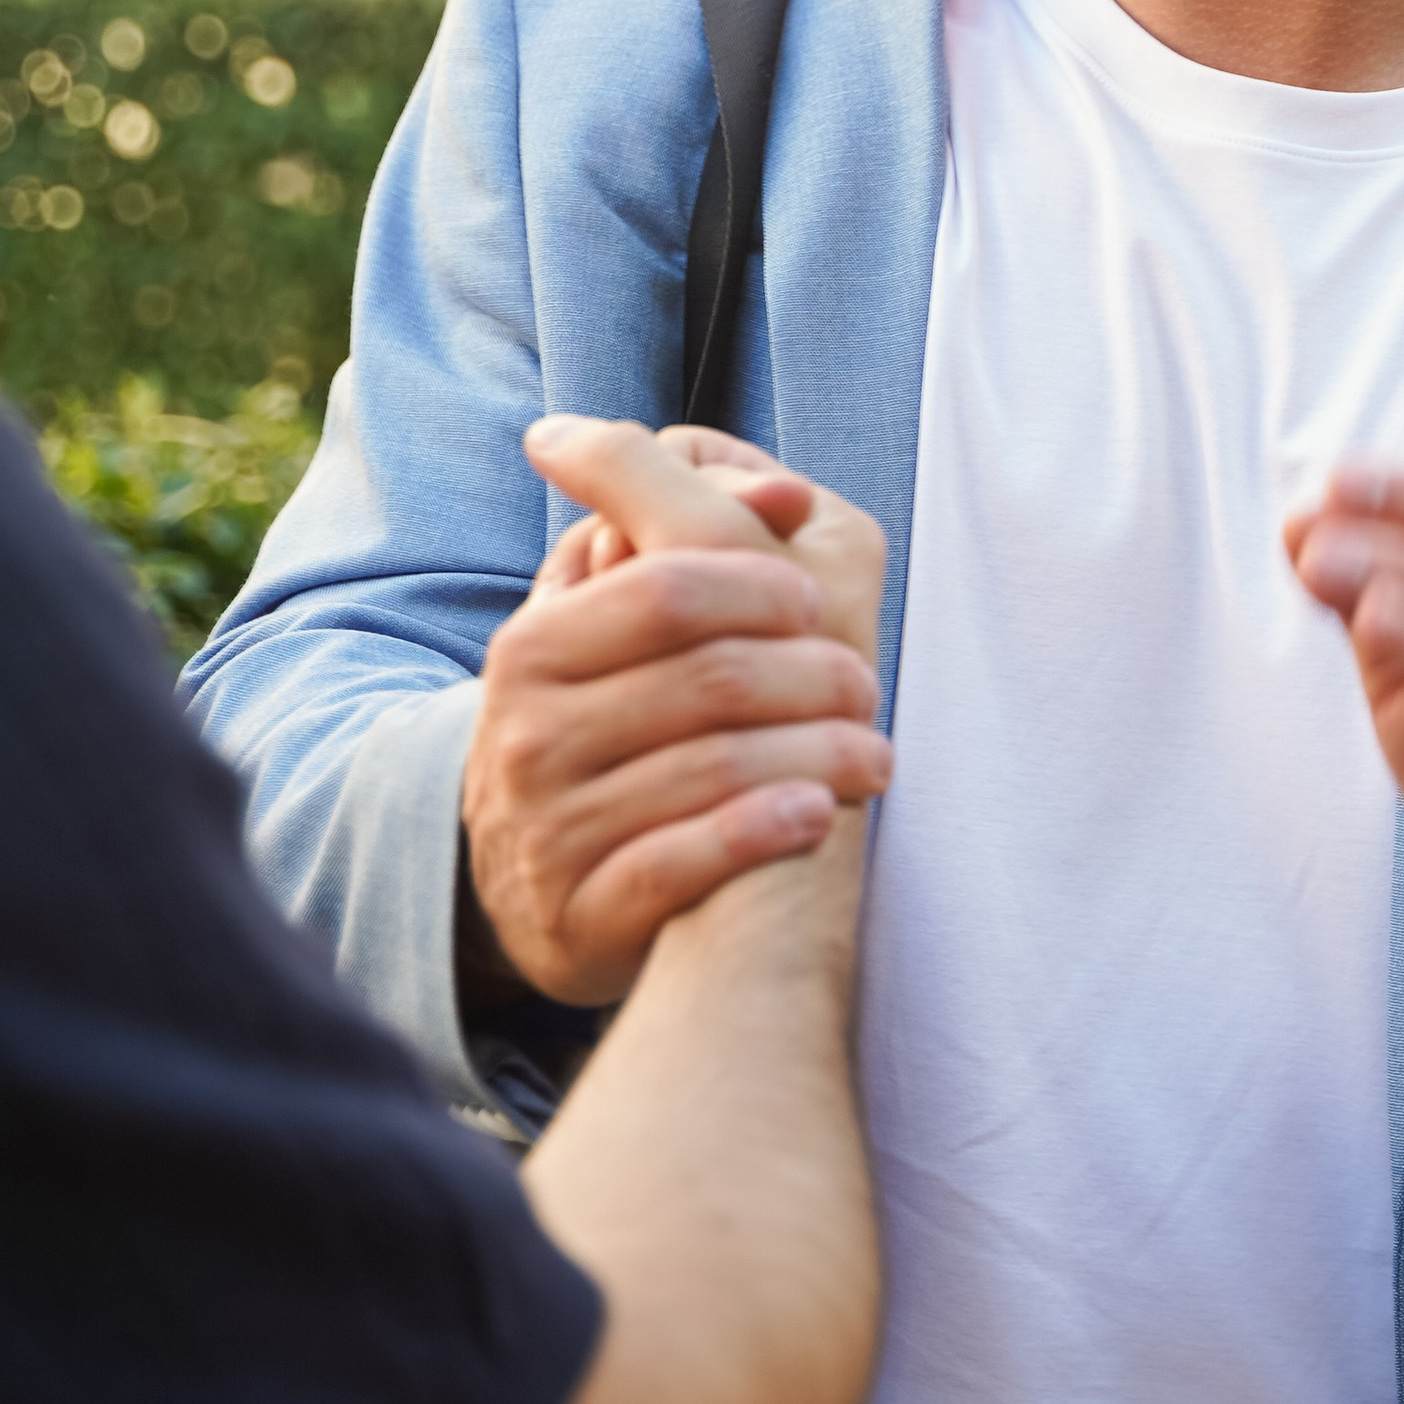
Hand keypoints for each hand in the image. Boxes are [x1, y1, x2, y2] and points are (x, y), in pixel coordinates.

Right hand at [459, 417, 888, 1011]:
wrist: (531, 890)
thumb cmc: (600, 729)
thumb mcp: (608, 628)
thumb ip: (682, 535)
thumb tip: (792, 491)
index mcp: (534, 647)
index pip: (669, 588)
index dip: (763, 583)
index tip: (815, 597)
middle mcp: (529, 736)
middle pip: (710, 677)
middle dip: (812, 672)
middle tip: (866, 684)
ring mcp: (552, 829)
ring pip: (716, 769)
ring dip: (821, 755)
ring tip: (874, 755)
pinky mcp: (585, 913)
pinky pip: (686, 862)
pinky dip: (764, 830)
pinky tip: (818, 814)